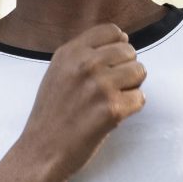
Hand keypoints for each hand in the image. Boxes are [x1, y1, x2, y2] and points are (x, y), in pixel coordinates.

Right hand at [18, 22, 144, 181]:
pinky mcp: (112, 109)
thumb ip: (84, 54)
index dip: (119, 46)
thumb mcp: (58, 72)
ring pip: (139, 72)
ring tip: (111, 101)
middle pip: (129, 52)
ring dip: (131, 87)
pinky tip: (113, 116)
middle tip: (110, 89)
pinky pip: (140, 98)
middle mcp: (84, 64)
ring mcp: (99, 85)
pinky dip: (131, 109)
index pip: (112, 31)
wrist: (42, 150)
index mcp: (70, 52)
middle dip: (126, 69)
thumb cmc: (52, 114)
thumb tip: (123, 39)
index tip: (114, 63)